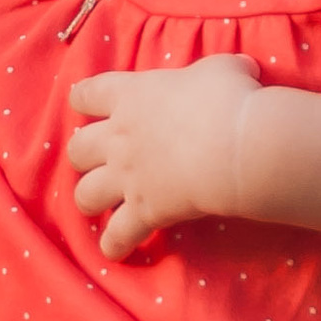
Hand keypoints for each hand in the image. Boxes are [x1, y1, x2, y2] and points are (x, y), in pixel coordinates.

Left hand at [67, 56, 265, 255]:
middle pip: (77, 149)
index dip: (83, 100)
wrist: (236, 145)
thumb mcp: (224, 69)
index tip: (86, 105)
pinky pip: (117, 236)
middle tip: (101, 160)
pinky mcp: (144, 211)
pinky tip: (115, 251)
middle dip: (83, 156)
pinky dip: (114, 246)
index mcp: (130, 96)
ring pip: (85, 195)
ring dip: (90, 200)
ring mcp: (127, 177)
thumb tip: (242, 69)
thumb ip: (221, 69)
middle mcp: (119, 137)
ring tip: (100, 205)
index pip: (86, 94)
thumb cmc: (229, 99)